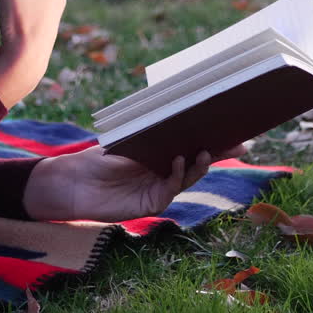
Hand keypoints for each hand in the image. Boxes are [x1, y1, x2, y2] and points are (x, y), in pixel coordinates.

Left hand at [22, 144, 247, 221]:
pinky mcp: (149, 204)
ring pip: (188, 178)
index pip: (195, 147)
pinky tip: (178, 161)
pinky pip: (169, 190)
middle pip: (198, 162)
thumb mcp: (130, 138)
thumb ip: (154, 131)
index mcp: (163, 155)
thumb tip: (179, 107)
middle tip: (239, 144)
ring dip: (199, 164)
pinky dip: (176, 175)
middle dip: (219, 153)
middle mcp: (165, 173)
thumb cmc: (98, 157)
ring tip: (206, 150)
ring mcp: (159, 190)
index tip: (237, 133)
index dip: (217, 141)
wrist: (73, 182)